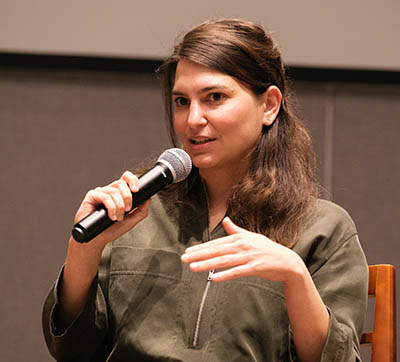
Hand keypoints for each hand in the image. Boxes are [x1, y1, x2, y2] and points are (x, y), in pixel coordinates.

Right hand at [72, 171, 150, 249]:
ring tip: (118, 217)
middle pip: (121, 183)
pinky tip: (111, 216)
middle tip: (128, 210)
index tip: (137, 190)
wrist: (98, 239)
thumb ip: (141, 210)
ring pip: (114, 191)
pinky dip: (111, 207)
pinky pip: (104, 197)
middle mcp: (109, 190)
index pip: (126, 178)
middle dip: (128, 197)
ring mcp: (100, 193)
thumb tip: (148, 199)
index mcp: (119, 193)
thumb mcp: (131, 220)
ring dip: (119, 206)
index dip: (132, 180)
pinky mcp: (91, 196)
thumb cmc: (111, 229)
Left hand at [181, 217, 304, 283]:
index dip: (201, 248)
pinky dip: (224, 275)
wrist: (287, 262)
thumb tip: (226, 220)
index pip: (216, 243)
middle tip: (184, 259)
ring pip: (223, 261)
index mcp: (240, 238)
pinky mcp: (255, 268)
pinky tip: (213, 278)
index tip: (188, 252)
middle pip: (216, 251)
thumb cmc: (268, 249)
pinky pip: (237, 272)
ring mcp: (249, 257)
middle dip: (199, 255)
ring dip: (207, 264)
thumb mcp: (252, 236)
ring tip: (193, 268)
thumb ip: (236, 230)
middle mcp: (242, 245)